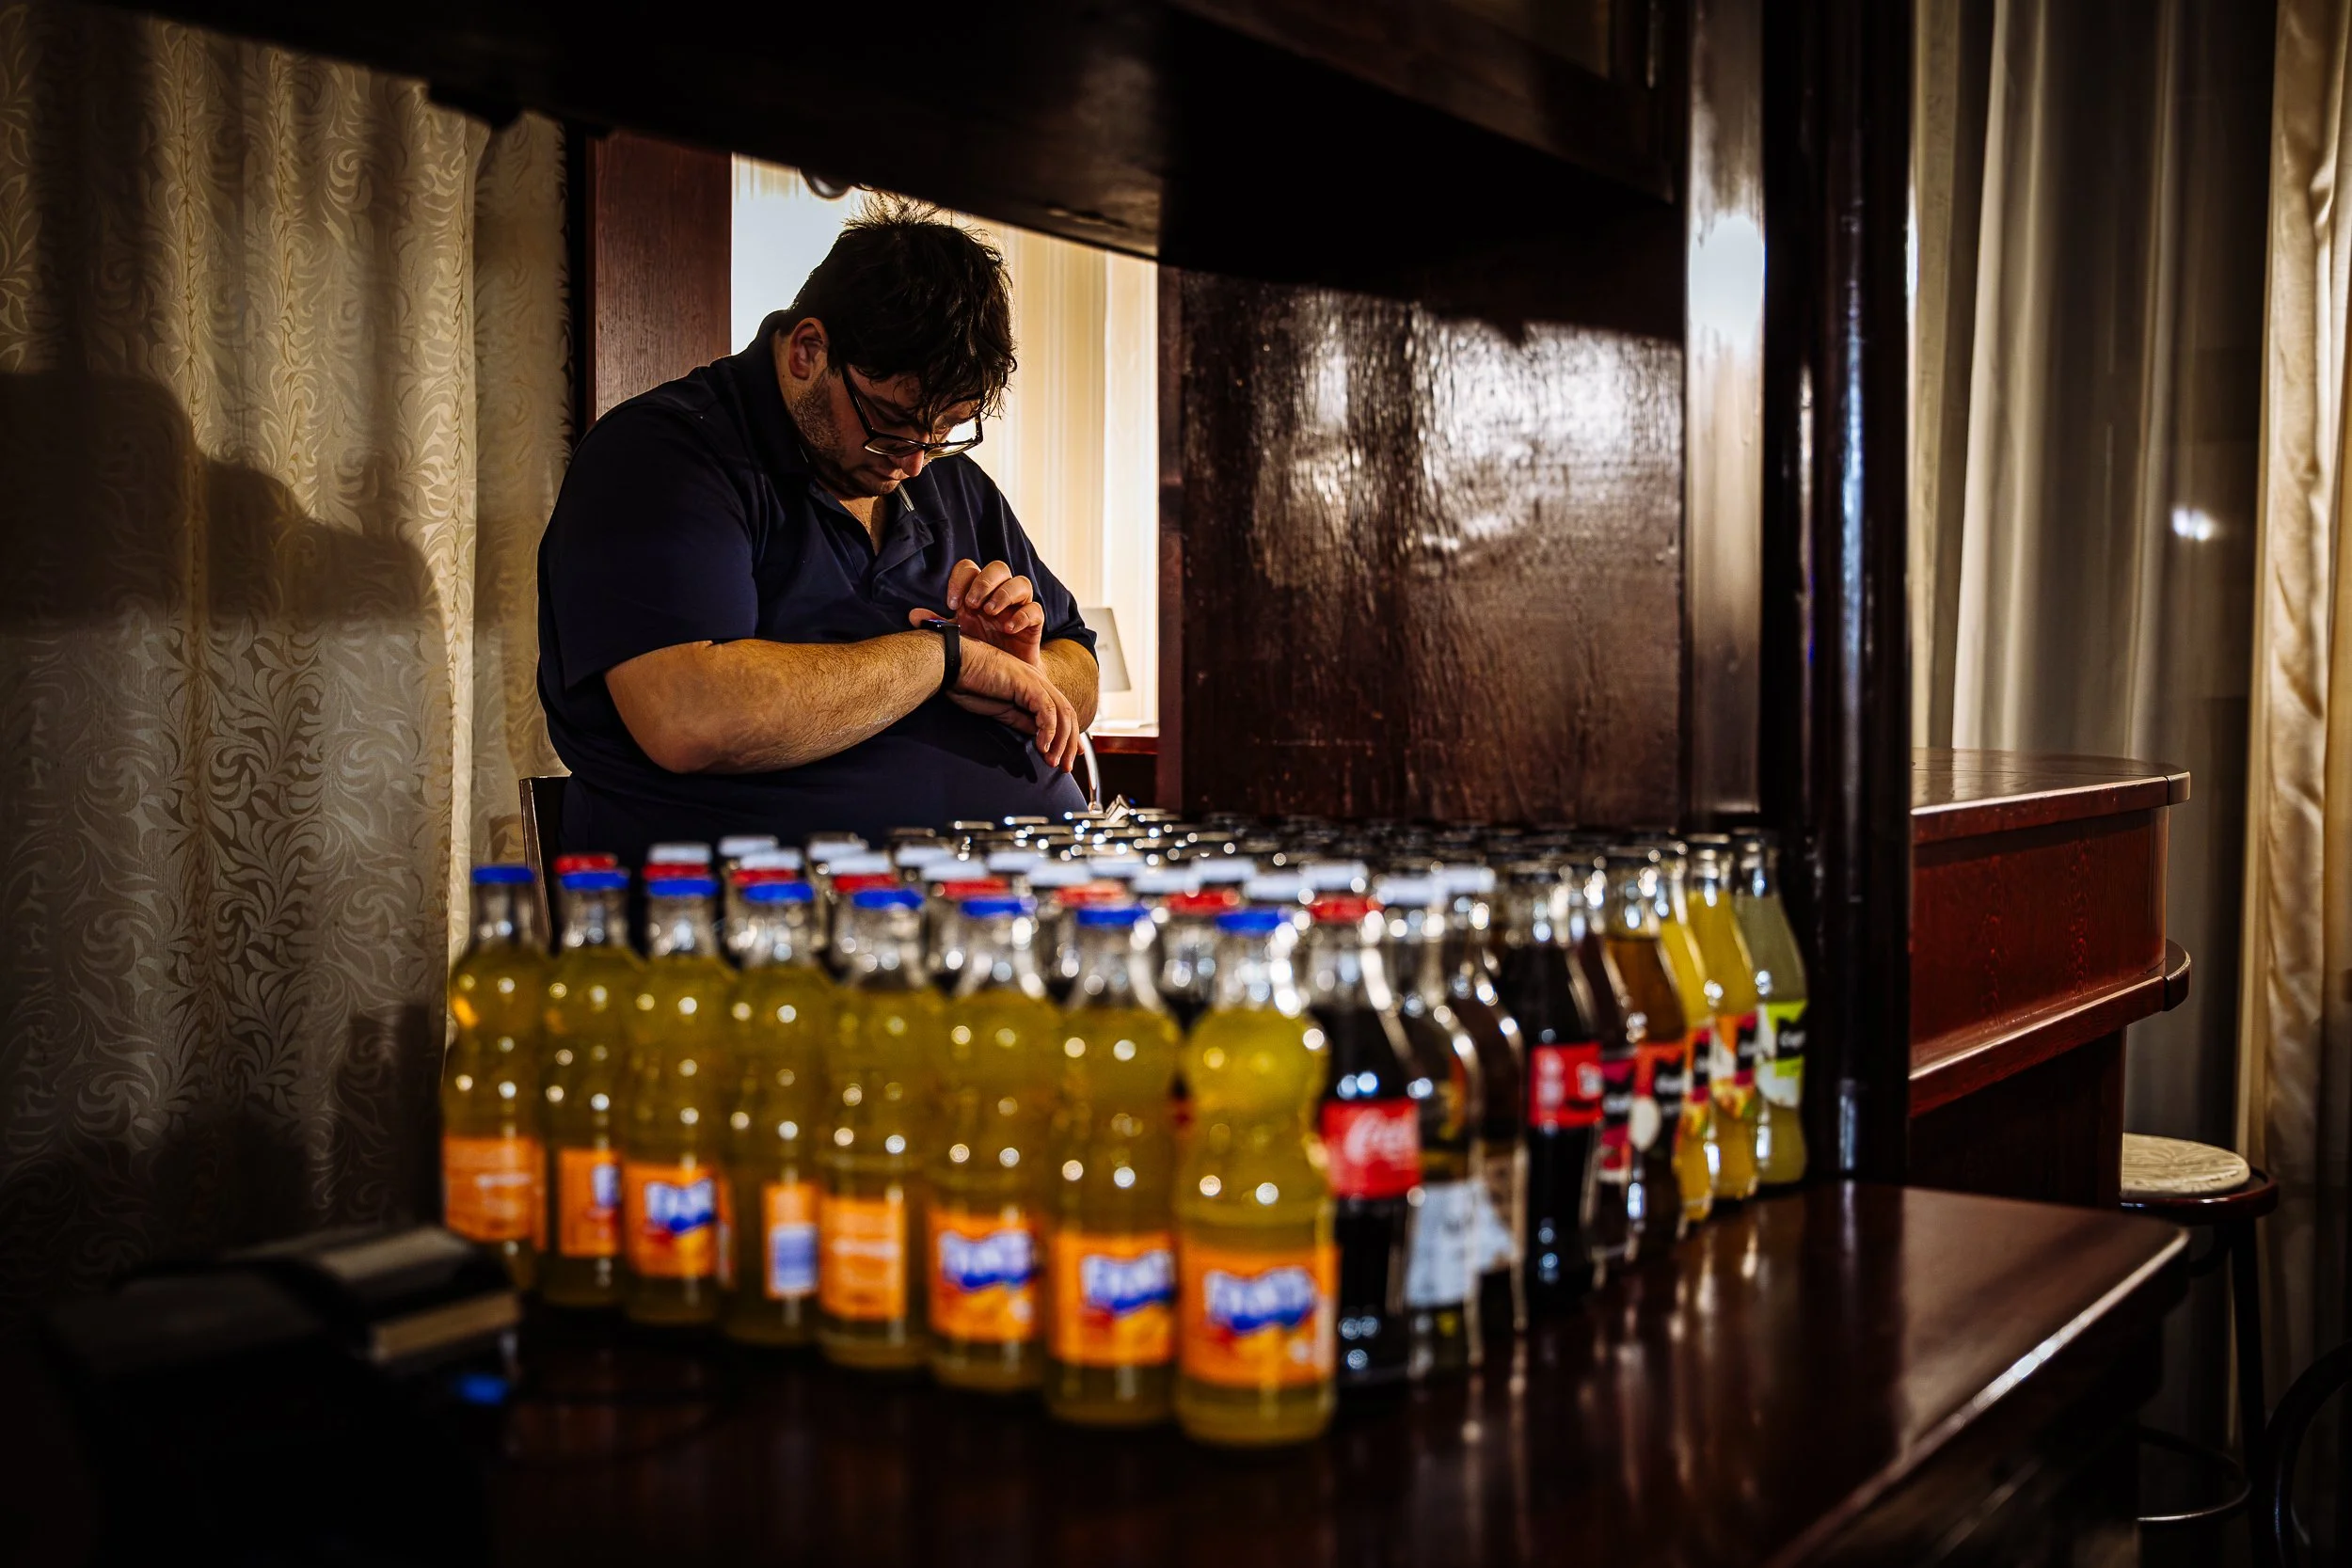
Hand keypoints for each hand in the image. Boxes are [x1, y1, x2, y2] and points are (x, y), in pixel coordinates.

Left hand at [906, 558, 1042, 664]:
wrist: (1005, 674)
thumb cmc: (980, 648)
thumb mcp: (957, 636)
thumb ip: (938, 625)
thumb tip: (913, 615)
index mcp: (978, 592)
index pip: (970, 569)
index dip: (961, 579)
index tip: (952, 603)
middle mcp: (1000, 593)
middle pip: (998, 568)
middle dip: (984, 582)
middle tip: (973, 603)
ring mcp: (1019, 606)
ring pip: (1021, 583)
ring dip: (1004, 594)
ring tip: (990, 612)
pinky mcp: (1034, 623)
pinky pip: (1035, 610)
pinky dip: (1023, 616)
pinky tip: (1009, 629)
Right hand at [946, 639, 1081, 772]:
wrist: (954, 665)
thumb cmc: (970, 685)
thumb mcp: (1002, 710)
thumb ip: (1022, 720)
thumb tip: (1040, 735)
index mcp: (1034, 687)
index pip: (1062, 713)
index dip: (1070, 736)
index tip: (1069, 757)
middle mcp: (1039, 682)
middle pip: (1068, 714)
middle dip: (1069, 744)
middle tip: (1064, 767)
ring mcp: (1035, 680)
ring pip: (1062, 713)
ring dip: (1061, 741)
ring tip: (1053, 761)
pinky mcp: (1026, 683)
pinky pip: (1046, 709)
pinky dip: (1048, 730)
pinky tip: (1043, 746)